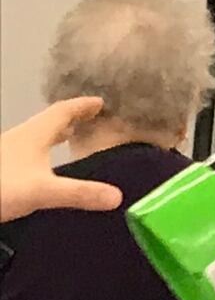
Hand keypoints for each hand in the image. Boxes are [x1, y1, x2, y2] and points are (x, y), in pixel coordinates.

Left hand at [0, 98, 122, 221]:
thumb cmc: (1, 187)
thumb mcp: (43, 192)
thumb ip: (80, 193)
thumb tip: (118, 196)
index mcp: (34, 135)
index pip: (62, 112)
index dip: (82, 106)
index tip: (100, 102)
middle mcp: (20, 139)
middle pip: (48, 122)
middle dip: (70, 118)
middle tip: (89, 119)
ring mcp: (7, 152)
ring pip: (35, 136)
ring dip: (54, 134)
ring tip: (70, 138)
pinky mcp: (1, 167)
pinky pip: (27, 152)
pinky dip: (42, 151)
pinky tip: (42, 167)